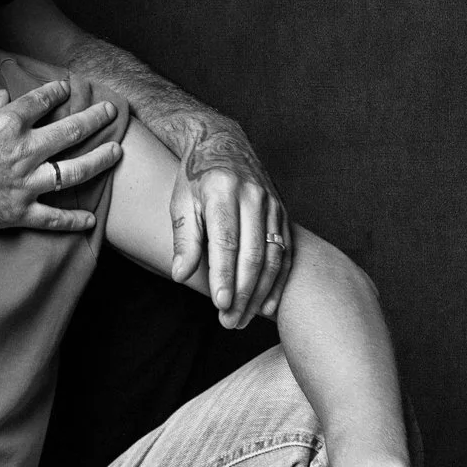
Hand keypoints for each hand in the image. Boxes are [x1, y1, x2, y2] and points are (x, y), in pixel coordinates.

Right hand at [0, 80, 122, 233]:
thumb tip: (1, 96)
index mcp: (9, 124)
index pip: (42, 102)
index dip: (57, 92)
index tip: (67, 88)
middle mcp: (25, 151)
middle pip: (71, 131)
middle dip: (95, 118)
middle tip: (111, 111)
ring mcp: (27, 183)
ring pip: (75, 171)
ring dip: (99, 160)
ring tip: (116, 152)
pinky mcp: (21, 211)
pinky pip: (54, 217)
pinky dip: (73, 220)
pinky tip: (91, 219)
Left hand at [170, 120, 291, 327]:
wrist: (223, 144)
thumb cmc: (195, 178)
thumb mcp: (181, 202)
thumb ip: (184, 239)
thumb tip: (181, 274)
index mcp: (222, 191)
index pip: (226, 241)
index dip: (225, 275)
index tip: (220, 304)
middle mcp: (252, 197)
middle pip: (253, 253)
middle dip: (243, 292)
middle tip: (230, 321)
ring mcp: (272, 204)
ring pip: (272, 256)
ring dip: (261, 292)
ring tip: (245, 318)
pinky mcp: (283, 212)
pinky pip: (285, 252)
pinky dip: (278, 281)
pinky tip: (269, 304)